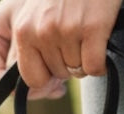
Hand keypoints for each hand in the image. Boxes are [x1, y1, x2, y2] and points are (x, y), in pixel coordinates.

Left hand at [0, 0, 121, 93]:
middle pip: (56, 76)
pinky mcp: (93, 27)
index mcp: (22, 30)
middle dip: (66, 65)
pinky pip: (94, 68)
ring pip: (76, 72)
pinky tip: (100, 42)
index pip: (31, 80)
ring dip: (84, 60)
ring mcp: (67, 29)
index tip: (53, 74)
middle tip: (73, 38)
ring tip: (84, 31)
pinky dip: (101, 63)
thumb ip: (23, 52)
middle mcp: (41, 31)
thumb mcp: (29, 13)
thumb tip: (40, 91)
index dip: (45, 81)